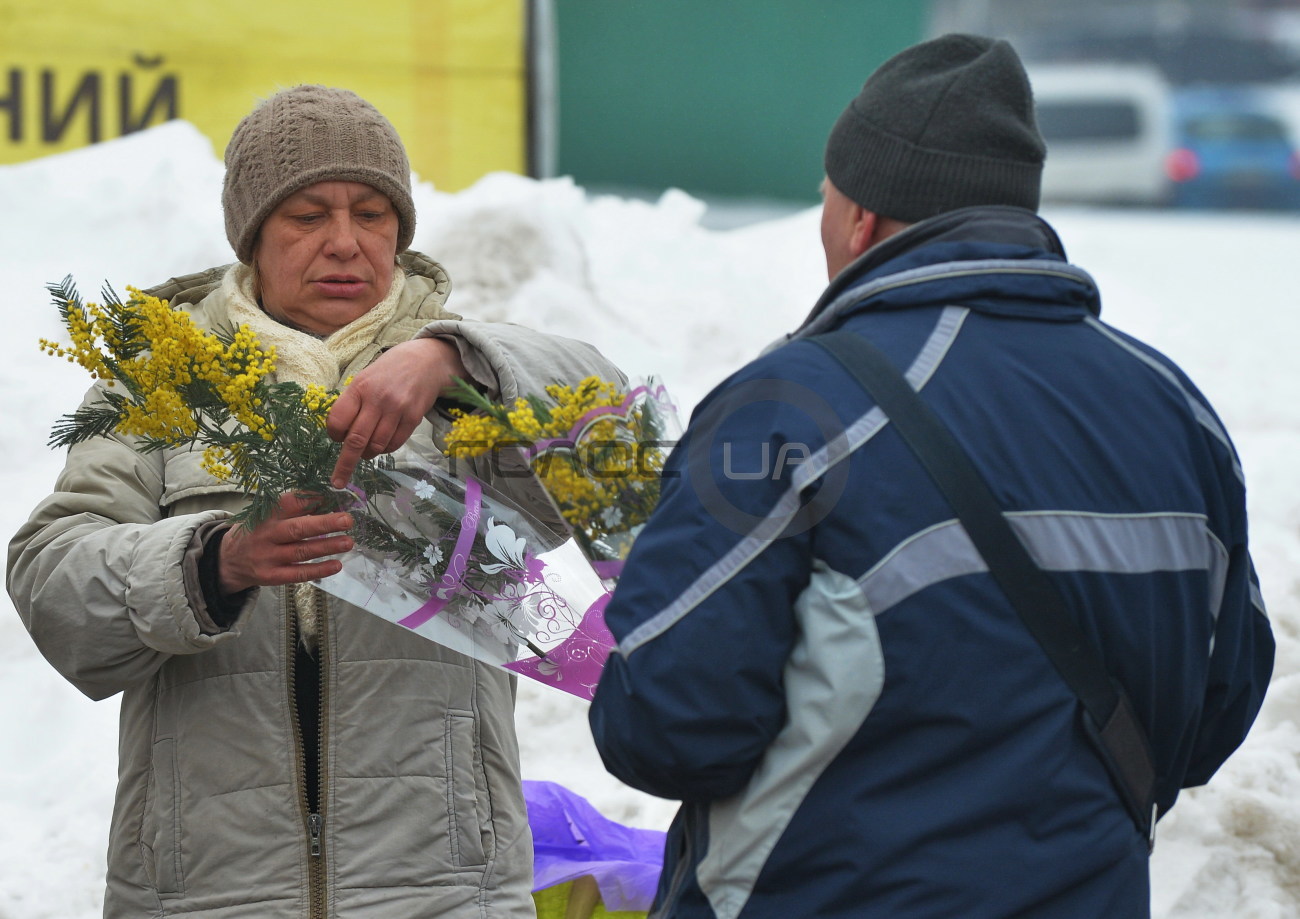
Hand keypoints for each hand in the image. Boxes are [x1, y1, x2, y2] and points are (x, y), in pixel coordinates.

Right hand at [218, 493, 354, 594]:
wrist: (227, 561)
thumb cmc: (256, 532)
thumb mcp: (265, 515)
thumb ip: (291, 509)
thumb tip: (328, 501)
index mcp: (266, 514)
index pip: (289, 503)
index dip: (311, 499)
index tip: (333, 496)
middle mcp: (267, 534)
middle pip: (297, 528)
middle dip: (325, 524)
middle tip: (347, 520)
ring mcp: (268, 556)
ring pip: (301, 551)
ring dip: (327, 547)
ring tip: (348, 542)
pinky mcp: (272, 576)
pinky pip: (298, 573)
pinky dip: (318, 570)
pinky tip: (336, 565)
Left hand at [327, 337, 468, 487]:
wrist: (424, 361)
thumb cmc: (388, 372)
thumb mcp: (364, 378)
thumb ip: (352, 403)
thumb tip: (341, 434)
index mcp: (359, 387)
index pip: (338, 421)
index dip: (334, 435)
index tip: (337, 437)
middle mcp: (377, 399)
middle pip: (356, 440)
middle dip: (345, 464)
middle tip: (338, 480)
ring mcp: (397, 409)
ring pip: (376, 446)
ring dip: (367, 454)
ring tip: (366, 450)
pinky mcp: (413, 418)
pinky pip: (394, 444)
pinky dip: (385, 449)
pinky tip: (383, 443)